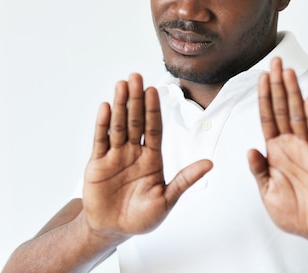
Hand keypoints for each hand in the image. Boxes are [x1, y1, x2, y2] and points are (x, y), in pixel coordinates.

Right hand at [83, 74, 211, 238]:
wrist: (113, 230)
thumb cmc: (141, 217)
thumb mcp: (166, 200)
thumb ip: (185, 180)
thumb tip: (210, 163)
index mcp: (152, 159)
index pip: (154, 129)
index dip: (153, 109)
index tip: (154, 90)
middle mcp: (134, 152)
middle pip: (135, 121)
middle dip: (136, 99)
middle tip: (136, 77)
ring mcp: (115, 156)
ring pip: (118, 125)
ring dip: (120, 105)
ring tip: (121, 84)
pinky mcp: (98, 163)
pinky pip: (101, 140)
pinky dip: (102, 123)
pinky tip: (105, 106)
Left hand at [248, 58, 307, 244]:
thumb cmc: (292, 210)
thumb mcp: (267, 190)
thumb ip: (259, 169)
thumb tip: (250, 149)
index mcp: (275, 151)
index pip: (267, 117)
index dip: (264, 97)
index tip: (261, 76)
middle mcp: (290, 145)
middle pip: (282, 109)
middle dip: (278, 85)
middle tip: (276, 61)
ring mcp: (307, 150)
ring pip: (298, 115)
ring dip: (293, 93)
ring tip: (289, 72)